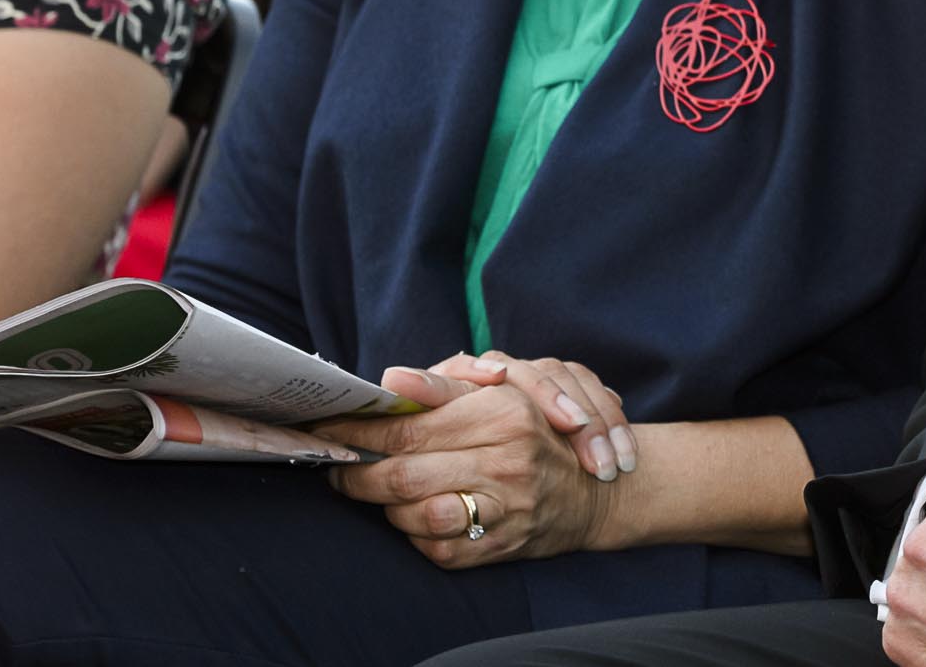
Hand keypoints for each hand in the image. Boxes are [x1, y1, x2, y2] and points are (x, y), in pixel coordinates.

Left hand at [318, 354, 625, 569]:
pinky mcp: (500, 545)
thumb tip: (389, 378)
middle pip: (403, 474)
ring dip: (385, 507)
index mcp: (503, 412)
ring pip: (415, 514)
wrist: (594, 492)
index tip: (331, 431)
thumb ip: (442, 386)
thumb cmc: (536, 432)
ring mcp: (506, 506)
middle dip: (358, 475)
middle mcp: (507, 459)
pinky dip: (414, 535)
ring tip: (376, 493)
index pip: (409, 427)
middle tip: (337, 470)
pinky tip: (411, 517)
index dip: (361, 432)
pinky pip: (437, 547)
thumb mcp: (500, 392)